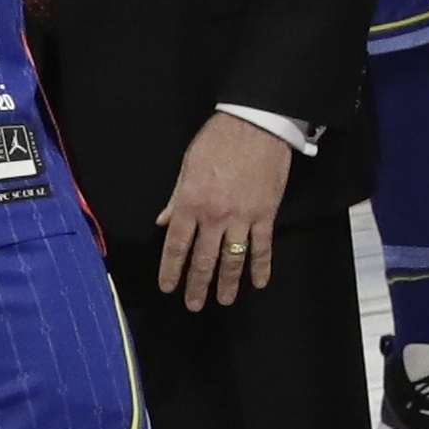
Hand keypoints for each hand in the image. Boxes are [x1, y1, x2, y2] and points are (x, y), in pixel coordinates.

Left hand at [154, 114, 294, 310]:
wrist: (256, 124)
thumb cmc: (217, 140)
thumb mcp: (188, 165)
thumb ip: (176, 197)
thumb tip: (163, 222)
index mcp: (190, 203)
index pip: (176, 245)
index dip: (171, 270)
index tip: (168, 287)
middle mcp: (214, 216)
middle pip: (203, 259)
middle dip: (197, 285)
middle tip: (193, 305)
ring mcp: (241, 218)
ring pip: (232, 259)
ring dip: (227, 283)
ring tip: (224, 301)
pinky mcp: (265, 214)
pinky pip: (262, 246)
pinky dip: (261, 266)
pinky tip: (259, 282)